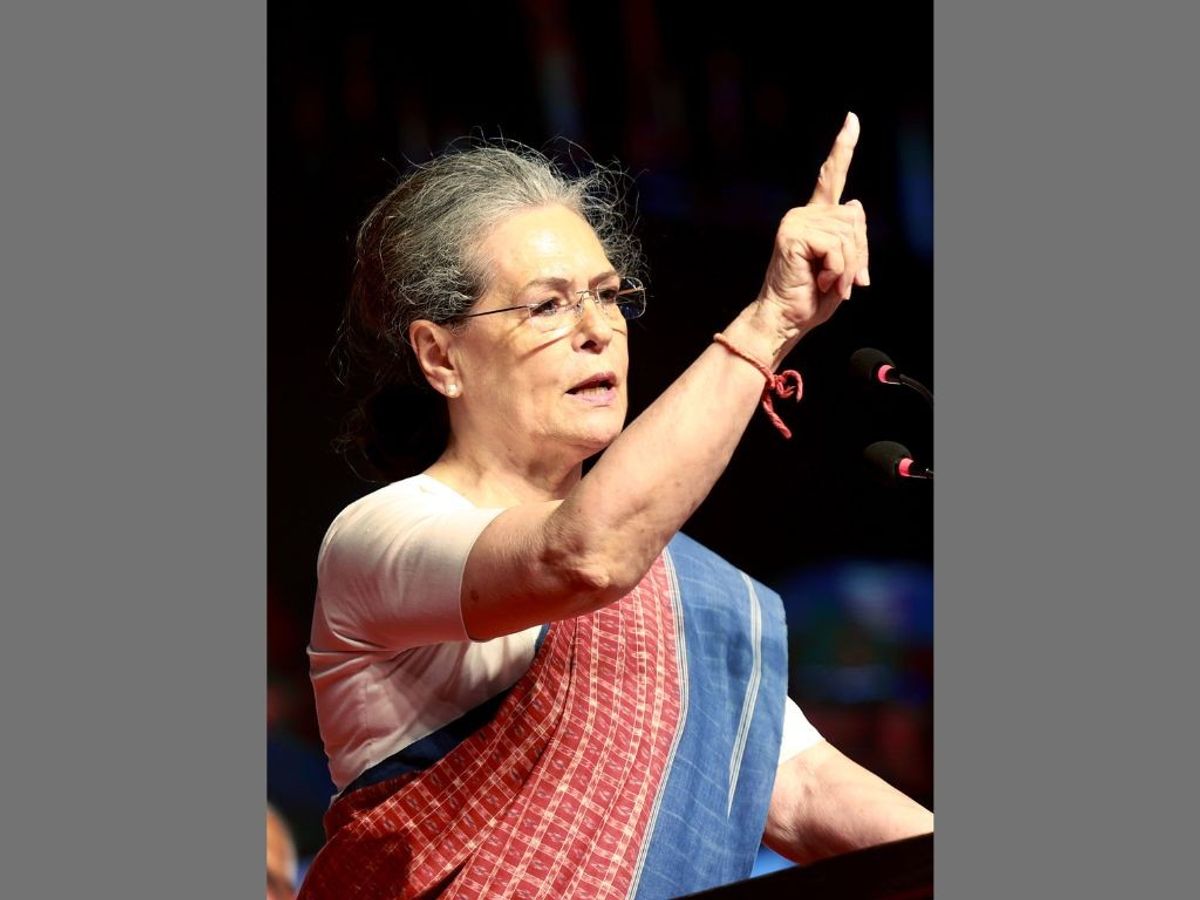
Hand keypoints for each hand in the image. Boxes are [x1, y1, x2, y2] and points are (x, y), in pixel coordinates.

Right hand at [757, 112, 869, 334]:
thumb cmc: (808, 300)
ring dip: (847, 268)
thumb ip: (851, 238)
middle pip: (855, 219)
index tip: (852, 119)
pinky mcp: (793, 234)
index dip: (843, 148)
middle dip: (859, 255)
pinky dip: (838, 271)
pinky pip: (837, 247)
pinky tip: (822, 283)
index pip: (830, 178)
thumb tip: (856, 205)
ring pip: (849, 234)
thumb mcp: (842, 269)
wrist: (782, 321)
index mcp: (813, 219)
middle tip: (843, 283)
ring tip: (829, 285)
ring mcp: (795, 222)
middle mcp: (802, 214)